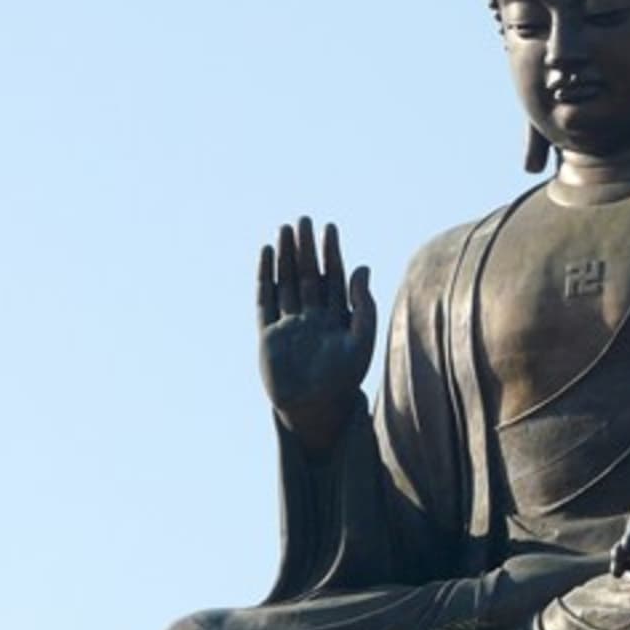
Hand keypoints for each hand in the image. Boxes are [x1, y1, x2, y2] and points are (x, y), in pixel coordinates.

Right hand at [257, 217, 376, 452]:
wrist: (316, 410)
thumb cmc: (344, 380)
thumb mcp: (361, 341)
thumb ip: (363, 305)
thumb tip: (363, 267)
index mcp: (336, 318)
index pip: (334, 277)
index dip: (332, 252)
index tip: (330, 228)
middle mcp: (312, 317)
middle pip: (308, 274)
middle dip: (306, 248)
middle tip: (304, 219)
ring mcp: (289, 324)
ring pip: (286, 282)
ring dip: (286, 256)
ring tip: (285, 229)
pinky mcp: (269, 334)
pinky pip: (265, 299)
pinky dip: (266, 277)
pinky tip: (267, 255)